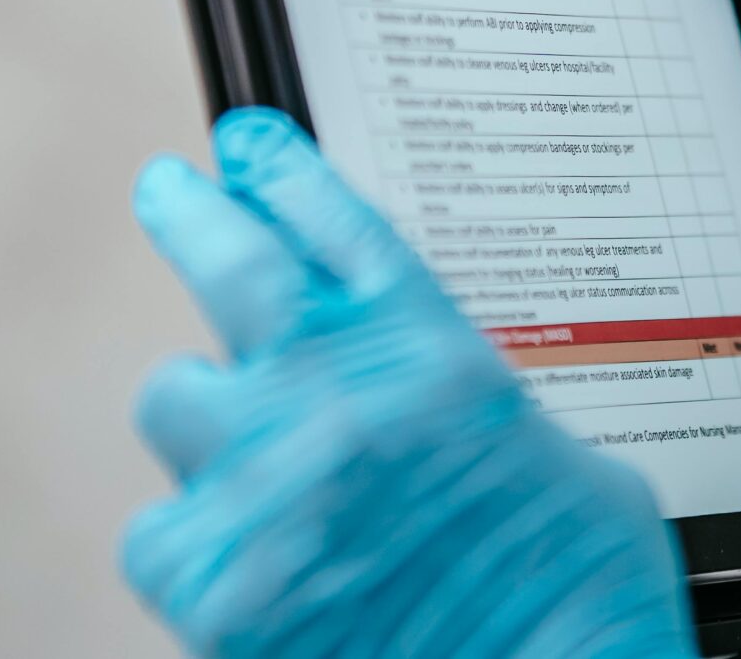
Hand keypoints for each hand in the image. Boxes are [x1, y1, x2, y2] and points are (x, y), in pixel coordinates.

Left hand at [122, 109, 696, 658]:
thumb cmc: (583, 594)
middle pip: (229, 263)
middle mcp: (342, 394)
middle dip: (192, 216)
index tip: (244, 147)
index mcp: (437, 354)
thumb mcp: (565, 463)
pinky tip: (241, 565)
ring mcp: (266, 481)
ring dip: (207, 422)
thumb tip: (418, 412)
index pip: (338, 224)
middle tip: (170, 192)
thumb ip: (468, 415)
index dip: (282, 172)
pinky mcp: (215, 581)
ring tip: (245, 462)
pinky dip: (191, 543)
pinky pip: (158, 533)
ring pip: (175, 400)